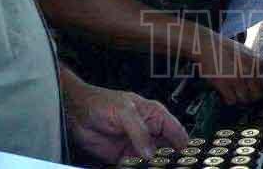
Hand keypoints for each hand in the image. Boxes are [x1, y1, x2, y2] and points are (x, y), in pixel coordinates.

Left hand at [65, 82, 187, 161]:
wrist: (76, 112)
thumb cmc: (101, 101)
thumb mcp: (124, 112)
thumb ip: (139, 131)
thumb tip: (151, 152)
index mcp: (155, 116)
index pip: (176, 132)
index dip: (184, 145)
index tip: (187, 157)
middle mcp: (149, 132)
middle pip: (167, 150)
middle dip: (170, 159)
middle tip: (172, 166)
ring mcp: (137, 145)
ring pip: (152, 161)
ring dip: (154, 166)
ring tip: (154, 168)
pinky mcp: (123, 156)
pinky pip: (135, 166)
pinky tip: (138, 168)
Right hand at [196, 34, 262, 104]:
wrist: (208, 45)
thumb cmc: (226, 48)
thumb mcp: (246, 52)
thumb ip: (255, 64)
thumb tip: (262, 76)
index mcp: (256, 64)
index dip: (261, 89)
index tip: (255, 90)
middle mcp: (248, 72)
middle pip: (258, 95)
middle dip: (252, 97)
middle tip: (245, 95)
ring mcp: (236, 79)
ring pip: (245, 100)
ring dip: (240, 100)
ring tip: (235, 95)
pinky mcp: (223, 84)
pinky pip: (231, 100)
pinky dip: (229, 100)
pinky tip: (226, 96)